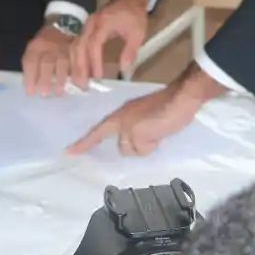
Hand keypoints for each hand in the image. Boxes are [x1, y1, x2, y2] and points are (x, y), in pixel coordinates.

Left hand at [21, 24, 75, 96]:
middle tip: (44, 93)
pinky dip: (77, 75)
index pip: (31, 62)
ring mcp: (64, 48)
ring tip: (59, 93)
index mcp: (36, 46)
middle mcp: (50, 47)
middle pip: (47, 63)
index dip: (30, 77)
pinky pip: (77, 63)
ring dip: (61, 80)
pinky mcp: (77, 51)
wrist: (65, 25)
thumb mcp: (34, 49)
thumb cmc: (46, 43)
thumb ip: (31, 64)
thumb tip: (32, 85)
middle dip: (45, 79)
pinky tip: (77, 85)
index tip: (30, 92)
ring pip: (63, 64)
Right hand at [67, 75, 208, 156]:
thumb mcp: (139, 134)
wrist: (185, 98)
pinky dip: (145, 143)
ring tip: (139, 152)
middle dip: (110, 145)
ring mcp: (139, 116)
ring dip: (133, 146)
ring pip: (129, 137)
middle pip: (112, 135)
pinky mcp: (153, 118)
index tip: (69, 151)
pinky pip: (143, 136)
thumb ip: (130, 145)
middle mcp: (125, 116)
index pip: (96, 133)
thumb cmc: (161, 114)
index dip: (83, 143)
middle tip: (102, 156)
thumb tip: (131, 148)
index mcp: (118, 119)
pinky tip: (152, 146)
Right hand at [70, 0, 149, 87]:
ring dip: (76, 63)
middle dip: (79, 66)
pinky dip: (76, 57)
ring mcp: (87, 25)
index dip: (94, 61)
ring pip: (75, 45)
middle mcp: (91, 23)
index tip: (98, 77)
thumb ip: (130, 51)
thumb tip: (124, 70)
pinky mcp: (86, 28)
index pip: (94, 44)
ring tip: (78, 81)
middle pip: (79, 45)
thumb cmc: (134, 16)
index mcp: (104, 23)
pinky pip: (77, 44)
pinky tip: (78, 70)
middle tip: (82, 84)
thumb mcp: (137, 33)